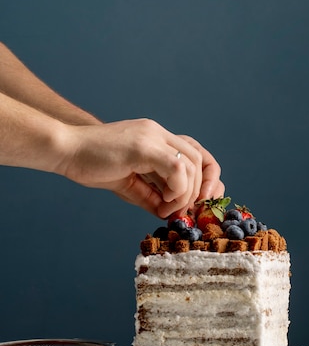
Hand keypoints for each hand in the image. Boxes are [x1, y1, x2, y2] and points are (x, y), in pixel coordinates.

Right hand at [58, 119, 223, 217]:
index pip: (197, 153)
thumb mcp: (129, 184)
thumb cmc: (91, 165)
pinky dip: (176, 189)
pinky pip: (176, 167)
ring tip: (165, 207)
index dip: (206, 178)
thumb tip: (170, 213)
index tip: (200, 202)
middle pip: (200, 159)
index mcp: (157, 138)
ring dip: (185, 193)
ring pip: (191, 163)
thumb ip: (152, 195)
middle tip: (180, 211)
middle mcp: (158, 133)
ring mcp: (152, 136)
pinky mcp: (143, 146)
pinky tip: (160, 201)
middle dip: (199, 191)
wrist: (65, 150)